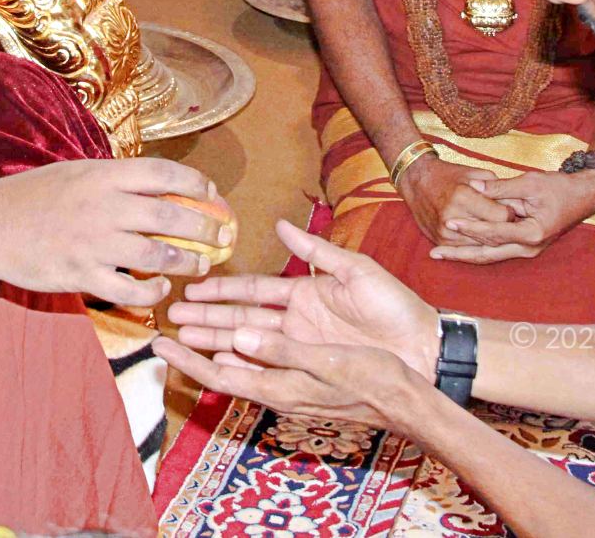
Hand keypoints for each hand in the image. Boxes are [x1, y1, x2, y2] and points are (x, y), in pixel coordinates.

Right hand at [0, 158, 233, 306]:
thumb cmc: (32, 196)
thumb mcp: (75, 172)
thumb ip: (114, 180)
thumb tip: (159, 187)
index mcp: (103, 175)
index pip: (164, 174)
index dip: (197, 184)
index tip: (212, 194)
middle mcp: (103, 206)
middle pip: (171, 216)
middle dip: (206, 226)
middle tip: (221, 234)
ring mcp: (93, 243)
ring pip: (157, 255)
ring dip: (187, 262)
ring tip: (199, 265)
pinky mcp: (81, 275)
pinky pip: (130, 290)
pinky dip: (152, 292)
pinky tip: (160, 289)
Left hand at [156, 327, 430, 435]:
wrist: (409, 396)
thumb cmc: (373, 379)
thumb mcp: (327, 362)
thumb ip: (281, 349)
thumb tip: (238, 334)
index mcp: (280, 385)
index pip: (221, 374)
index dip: (188, 359)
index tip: (161, 343)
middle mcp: (280, 384)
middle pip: (225, 362)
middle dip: (196, 342)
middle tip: (166, 323)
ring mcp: (292, 379)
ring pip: (242, 355)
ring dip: (215, 336)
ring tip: (190, 320)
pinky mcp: (306, 370)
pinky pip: (263, 356)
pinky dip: (242, 340)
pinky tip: (236, 332)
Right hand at [167, 217, 439, 375]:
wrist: (422, 347)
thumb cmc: (395, 306)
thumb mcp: (356, 269)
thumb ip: (316, 250)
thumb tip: (282, 225)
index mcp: (303, 293)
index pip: (252, 289)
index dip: (221, 288)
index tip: (193, 287)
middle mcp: (295, 322)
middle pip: (239, 318)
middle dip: (205, 317)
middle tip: (172, 316)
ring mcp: (299, 347)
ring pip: (246, 344)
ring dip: (214, 341)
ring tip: (182, 340)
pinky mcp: (309, 369)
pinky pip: (268, 368)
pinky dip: (241, 367)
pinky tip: (216, 365)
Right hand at [399, 154, 511, 245]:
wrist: (417, 181)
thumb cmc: (450, 174)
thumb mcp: (475, 173)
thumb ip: (497, 188)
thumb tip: (516, 206)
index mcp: (463, 196)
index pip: (501, 216)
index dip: (511, 214)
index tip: (513, 209)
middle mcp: (452, 217)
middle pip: (493, 234)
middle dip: (505, 229)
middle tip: (512, 223)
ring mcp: (445, 231)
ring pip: (482, 246)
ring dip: (494, 240)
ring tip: (501, 231)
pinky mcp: (440, 240)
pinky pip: (467, 250)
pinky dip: (479, 245)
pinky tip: (486, 238)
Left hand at [426, 167, 594, 264]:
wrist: (583, 196)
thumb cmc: (558, 187)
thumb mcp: (530, 182)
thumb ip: (501, 188)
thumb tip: (474, 187)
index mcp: (533, 233)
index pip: (495, 233)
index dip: (472, 228)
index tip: (450, 222)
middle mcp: (529, 247)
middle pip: (488, 254)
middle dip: (460, 254)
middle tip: (435, 253)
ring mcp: (527, 249)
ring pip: (490, 256)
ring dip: (464, 255)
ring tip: (440, 254)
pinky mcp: (524, 246)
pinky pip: (496, 251)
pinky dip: (477, 250)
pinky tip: (458, 249)